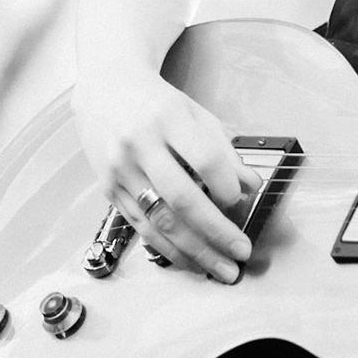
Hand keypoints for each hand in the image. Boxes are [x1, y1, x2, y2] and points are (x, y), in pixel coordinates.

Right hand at [70, 69, 259, 281]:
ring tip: (220, 269)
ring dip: (193, 251)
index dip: (227, 185)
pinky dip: (168, 247)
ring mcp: (120, 170)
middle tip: (241, 252)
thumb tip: (252, 186)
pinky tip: (190, 260)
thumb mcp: (196, 114)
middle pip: (181, 198)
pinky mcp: (108, 190)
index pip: (205, 159)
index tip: (242, 201)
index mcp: (168, 119)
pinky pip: (141, 226)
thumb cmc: (158, 103)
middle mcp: (140, 145)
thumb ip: (224, 151)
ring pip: (159, 220)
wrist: (105, 88)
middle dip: (215, 231)